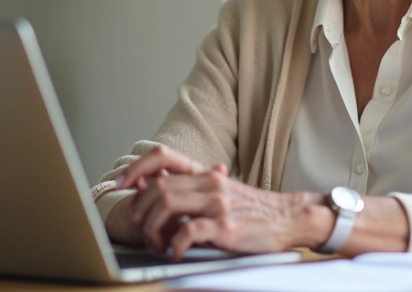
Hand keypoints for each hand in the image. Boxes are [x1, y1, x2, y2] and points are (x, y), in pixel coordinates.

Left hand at [117, 146, 329, 259]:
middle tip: (141, 229)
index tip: (121, 185)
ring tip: (157, 243)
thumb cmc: (253, 210)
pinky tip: (175, 253)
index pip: (163, 156)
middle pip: (157, 186)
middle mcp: (209, 183)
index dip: (137, 168)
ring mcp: (217, 204)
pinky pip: (188, 232)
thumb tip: (154, 183)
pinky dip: (174, 245)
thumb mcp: (221, 192)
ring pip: (166, 204)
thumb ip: (192, 187)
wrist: (289, 218)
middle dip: (139, 210)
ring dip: (152, 228)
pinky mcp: (225, 227)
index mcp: (205, 174)